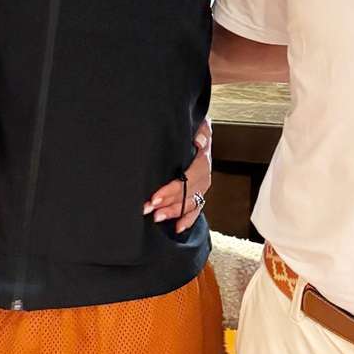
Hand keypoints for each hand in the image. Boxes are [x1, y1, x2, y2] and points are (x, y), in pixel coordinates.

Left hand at [142, 119, 212, 233]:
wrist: (199, 134)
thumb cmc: (195, 130)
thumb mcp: (199, 126)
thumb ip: (201, 132)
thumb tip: (199, 140)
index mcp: (203, 161)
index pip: (188, 179)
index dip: (172, 190)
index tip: (156, 197)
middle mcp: (204, 176)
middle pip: (187, 194)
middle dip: (168, 204)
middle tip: (149, 209)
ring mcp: (202, 187)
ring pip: (190, 204)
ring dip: (174, 212)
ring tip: (157, 217)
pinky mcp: (199, 194)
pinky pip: (196, 210)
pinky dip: (188, 220)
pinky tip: (177, 228)